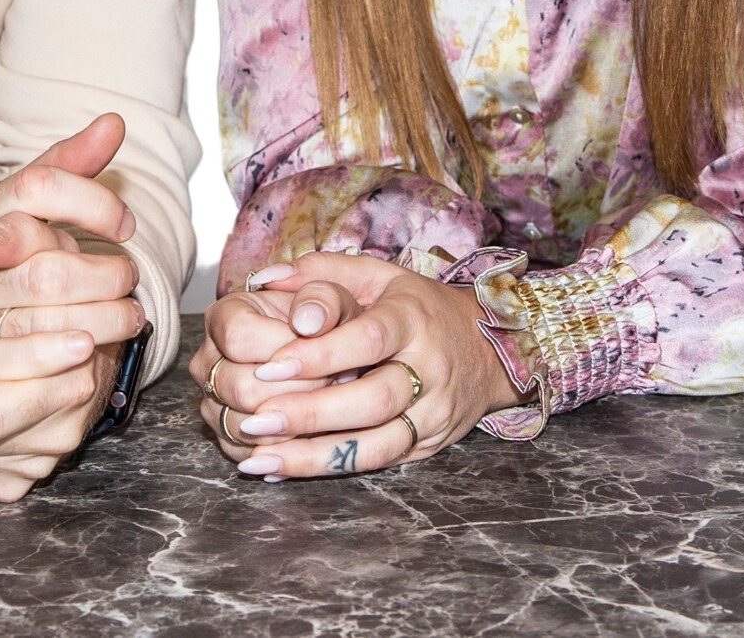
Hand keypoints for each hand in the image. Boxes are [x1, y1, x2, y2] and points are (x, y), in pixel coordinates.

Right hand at [0, 115, 143, 470]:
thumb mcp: (9, 204)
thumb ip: (63, 166)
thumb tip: (114, 123)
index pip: (40, 188)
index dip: (93, 202)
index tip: (124, 223)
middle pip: (51, 268)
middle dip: (107, 276)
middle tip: (130, 280)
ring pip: (47, 320)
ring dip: (104, 322)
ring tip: (129, 316)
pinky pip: (28, 371)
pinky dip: (72, 364)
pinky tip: (95, 354)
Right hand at [187, 277, 338, 457]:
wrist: (321, 353)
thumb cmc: (323, 325)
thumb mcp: (332, 301)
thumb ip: (323, 302)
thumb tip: (307, 323)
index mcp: (224, 317)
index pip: (239, 338)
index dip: (283, 349)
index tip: (318, 347)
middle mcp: (207, 361)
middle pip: (241, 388)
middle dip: (296, 389)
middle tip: (331, 381)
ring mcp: (211, 401)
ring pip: (242, 426)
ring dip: (292, 421)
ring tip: (322, 401)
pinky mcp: (224, 435)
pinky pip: (246, 452)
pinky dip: (283, 447)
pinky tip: (309, 427)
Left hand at [199, 252, 523, 479]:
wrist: (488, 347)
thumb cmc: (415, 306)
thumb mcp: (376, 274)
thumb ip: (319, 273)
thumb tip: (262, 279)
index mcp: (413, 319)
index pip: (369, 339)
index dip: (320, 355)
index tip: (269, 365)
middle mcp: (430, 368)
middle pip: (375, 400)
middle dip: (311, 413)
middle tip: (254, 420)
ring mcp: (434, 413)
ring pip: (378, 445)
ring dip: (314, 457)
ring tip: (260, 457)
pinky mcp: (430, 444)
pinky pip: (380, 463)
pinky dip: (330, 470)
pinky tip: (284, 470)